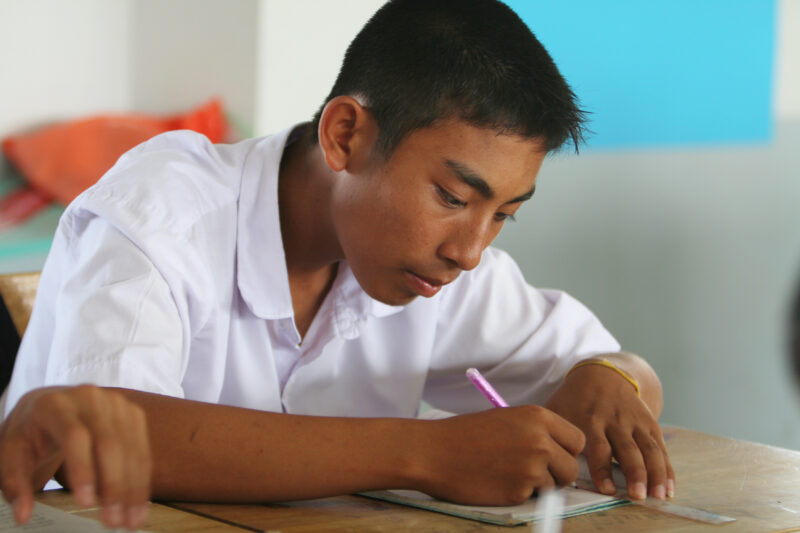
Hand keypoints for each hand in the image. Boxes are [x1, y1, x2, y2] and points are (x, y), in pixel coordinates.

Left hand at [0, 385, 150, 528]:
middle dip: (115, 485)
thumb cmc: (30, 434)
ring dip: (134, 488)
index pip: (75, 436)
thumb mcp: (11, 454)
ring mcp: (116, 404)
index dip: (83, 469)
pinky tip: (139, 505)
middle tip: (113, 521)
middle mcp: (90, 398)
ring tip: (130, 522)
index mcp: (55, 405)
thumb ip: (15, 483)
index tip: (86, 504)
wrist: (51, 406)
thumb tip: (24, 515)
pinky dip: (142, 480)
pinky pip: (143, 450)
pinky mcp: (133, 414)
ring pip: (132, 448)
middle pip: (110, 442)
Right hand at [415, 406, 584, 504]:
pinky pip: (533, 498)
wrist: (434, 452)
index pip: (577, 440)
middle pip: (571, 467)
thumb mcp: (507, 419)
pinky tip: (497, 481)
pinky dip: (519, 493)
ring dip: (538, 485)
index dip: (567, 450)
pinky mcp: (519, 492)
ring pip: (554, 485)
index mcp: (538, 417)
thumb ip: (536, 432)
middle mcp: (540, 441)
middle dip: (558, 473)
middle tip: (535, 471)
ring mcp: (531, 468)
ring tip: (509, 473)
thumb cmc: (466, 434)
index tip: (554, 455)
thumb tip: (560, 452)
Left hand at [545, 357, 674, 500]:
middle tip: (637, 496)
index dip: (602, 469)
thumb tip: (536, 457)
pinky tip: (668, 488)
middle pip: (627, 449)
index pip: (597, 446)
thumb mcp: (557, 407)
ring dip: (655, 473)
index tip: (606, 490)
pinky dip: (666, 468)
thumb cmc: (573, 399)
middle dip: (634, 473)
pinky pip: (660, 447)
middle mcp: (615, 420)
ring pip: (648, 448)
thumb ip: (550, 431)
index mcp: (590, 419)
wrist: (603, 374)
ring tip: (658, 496)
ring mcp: (634, 421)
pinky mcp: (649, 422)